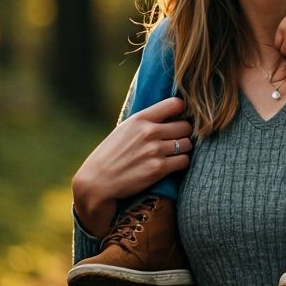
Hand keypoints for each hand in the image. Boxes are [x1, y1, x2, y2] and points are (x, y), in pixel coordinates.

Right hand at [71, 97, 192, 238]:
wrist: (97, 182)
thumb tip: (169, 115)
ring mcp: (155, 150)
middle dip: (183, 133)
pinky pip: (184, 161)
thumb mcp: (124, 129)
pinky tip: (172, 164)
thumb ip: (145, 122)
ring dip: (183, 149)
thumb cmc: (110, 155)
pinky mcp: (158, 169)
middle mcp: (149, 132)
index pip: (175, 104)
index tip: (179, 117)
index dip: (181, 110)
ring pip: (187, 144)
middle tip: (177, 139)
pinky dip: (181, 163)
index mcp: (140, 118)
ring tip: (174, 153)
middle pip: (186, 126)